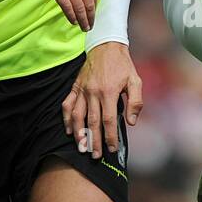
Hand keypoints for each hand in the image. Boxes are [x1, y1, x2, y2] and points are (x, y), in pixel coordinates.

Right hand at [32, 0, 96, 29]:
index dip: (94, 7)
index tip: (93, 14)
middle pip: (88, 3)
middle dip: (90, 17)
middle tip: (90, 25)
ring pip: (79, 7)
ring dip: (82, 20)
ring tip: (83, 27)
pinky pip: (66, 6)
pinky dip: (71, 16)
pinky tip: (73, 21)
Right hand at [61, 42, 142, 158]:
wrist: (106, 46)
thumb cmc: (123, 65)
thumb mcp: (136, 81)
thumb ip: (136, 102)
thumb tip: (131, 122)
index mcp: (109, 92)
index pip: (108, 120)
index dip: (109, 136)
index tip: (112, 148)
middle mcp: (93, 92)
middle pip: (92, 122)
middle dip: (94, 141)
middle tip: (95, 155)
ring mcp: (82, 90)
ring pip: (77, 116)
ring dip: (78, 133)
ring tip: (81, 147)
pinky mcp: (75, 86)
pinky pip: (67, 104)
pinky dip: (66, 118)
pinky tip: (69, 130)